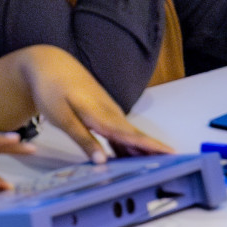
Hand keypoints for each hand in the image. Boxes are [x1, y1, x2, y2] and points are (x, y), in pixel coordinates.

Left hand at [0, 46, 170, 162]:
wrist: (52, 64)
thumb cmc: (52, 90)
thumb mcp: (61, 118)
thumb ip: (83, 139)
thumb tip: (102, 162)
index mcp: (101, 115)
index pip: (130, 135)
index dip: (149, 146)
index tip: (169, 153)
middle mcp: (110, 112)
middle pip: (135, 135)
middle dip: (154, 148)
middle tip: (173, 161)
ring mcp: (109, 111)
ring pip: (130, 133)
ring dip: (143, 148)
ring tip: (158, 162)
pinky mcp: (104, 112)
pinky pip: (121, 131)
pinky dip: (129, 143)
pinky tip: (130, 155)